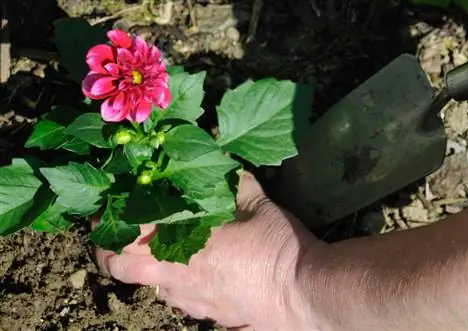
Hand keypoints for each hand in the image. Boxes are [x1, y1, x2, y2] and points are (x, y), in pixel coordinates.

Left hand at [94, 171, 319, 329]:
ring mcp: (190, 302)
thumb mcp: (258, 203)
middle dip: (107, 253)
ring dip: (145, 268)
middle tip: (115, 236)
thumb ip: (233, 180)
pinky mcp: (207, 316)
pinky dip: (173, 283)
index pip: (127, 236)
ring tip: (159, 250)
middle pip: (121, 269)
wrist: (306, 295)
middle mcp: (178, 277)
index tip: (105, 211)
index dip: (108, 224)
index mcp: (185, 246)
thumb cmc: (279, 247)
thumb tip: (222, 159)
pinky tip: (195, 270)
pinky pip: (177, 299)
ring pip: (149, 286)